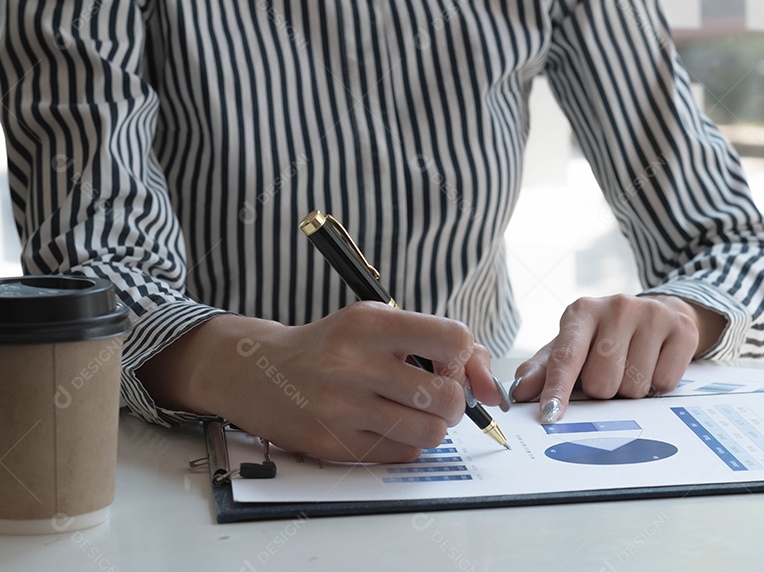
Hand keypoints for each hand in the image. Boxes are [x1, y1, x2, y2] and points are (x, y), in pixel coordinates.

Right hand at [139, 303, 502, 462]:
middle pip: (448, 396)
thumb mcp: (379, 323)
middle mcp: (354, 364)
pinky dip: (405, 443)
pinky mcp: (334, 444)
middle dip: (453, 401)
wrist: (259, 372)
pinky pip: (403, 454)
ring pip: (431, 433)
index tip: (445, 362)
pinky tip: (383, 425)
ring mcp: (342, 408)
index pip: (453, 339)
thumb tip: (491, 387)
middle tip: (434, 395)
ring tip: (411, 412)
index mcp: (370, 323)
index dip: (462, 357)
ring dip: (433, 426)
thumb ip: (440, 343)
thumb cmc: (334, 346)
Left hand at [509, 294, 725, 422]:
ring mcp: (651, 314)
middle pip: (602, 382)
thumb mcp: (572, 347)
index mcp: (582, 312)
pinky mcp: (681, 328)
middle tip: (610, 374)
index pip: (566, 358)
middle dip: (603, 391)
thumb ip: (544, 370)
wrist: (657, 313)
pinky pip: (664, 382)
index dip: (557, 390)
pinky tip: (654, 365)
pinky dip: (657, 385)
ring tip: (632, 367)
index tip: (550, 415)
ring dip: (631, 389)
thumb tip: (519, 392)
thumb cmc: (605, 338)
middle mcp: (615, 307)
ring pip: (634, 386)